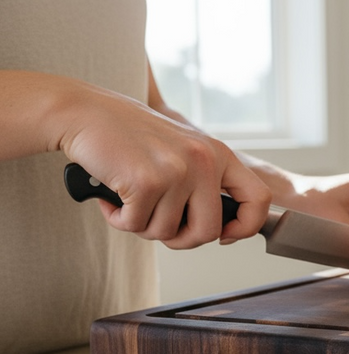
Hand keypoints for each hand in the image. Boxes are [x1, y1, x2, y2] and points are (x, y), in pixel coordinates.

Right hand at [56, 81, 271, 248]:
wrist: (85, 113)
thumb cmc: (130, 137)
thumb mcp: (183, 151)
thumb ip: (204, 183)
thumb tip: (221, 230)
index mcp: (219, 154)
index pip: (258, 199)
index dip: (245, 226)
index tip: (224, 235)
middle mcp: (204, 161)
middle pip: (209, 232)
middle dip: (181, 240)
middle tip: (159, 226)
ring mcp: (177, 171)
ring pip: (167, 232)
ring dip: (142, 225)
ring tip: (130, 199)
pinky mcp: (146, 182)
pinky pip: (136, 226)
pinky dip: (119, 219)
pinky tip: (112, 196)